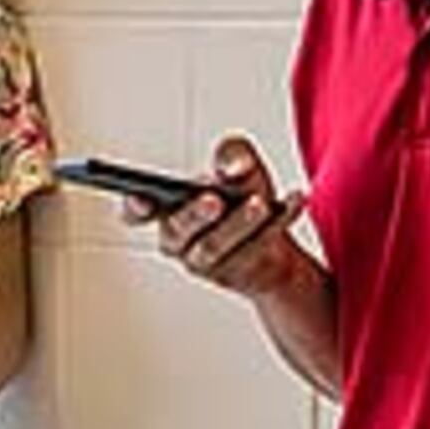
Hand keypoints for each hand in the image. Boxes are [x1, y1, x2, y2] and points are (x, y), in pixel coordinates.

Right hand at [143, 136, 309, 298]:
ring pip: (213, 248)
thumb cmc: (241, 199)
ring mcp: (206, 262)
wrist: (271, 244)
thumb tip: (233, 167)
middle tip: (214, 200)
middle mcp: (179, 241)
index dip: (134, 206)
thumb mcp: (238, 167)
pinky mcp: (236, 274)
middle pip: (177, 232)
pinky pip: (256, 248)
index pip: (139, 212)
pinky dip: (280, 221)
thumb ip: (232, 154)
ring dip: (238, 224)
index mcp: (167, 211)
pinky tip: (295, 200)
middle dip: (194, 215)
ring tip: (260, 203)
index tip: (140, 196)